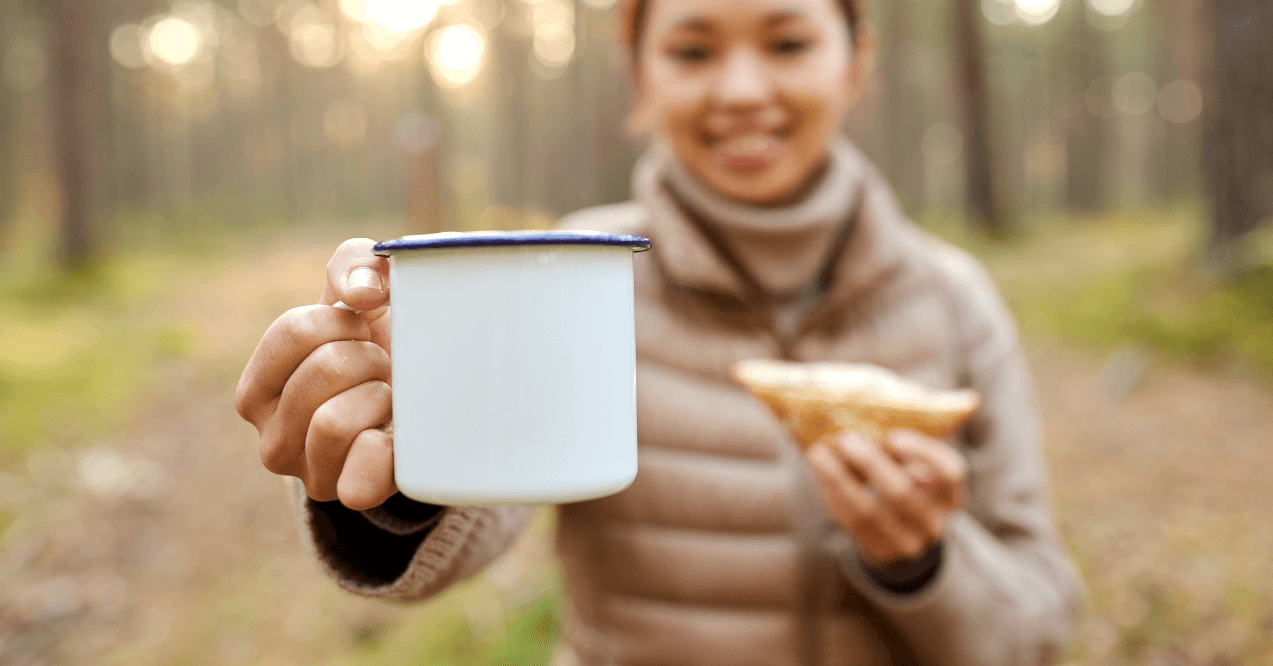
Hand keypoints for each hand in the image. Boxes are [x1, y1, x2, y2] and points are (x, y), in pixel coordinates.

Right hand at [235, 238, 396, 509]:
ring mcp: (309, 473)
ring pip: (333, 421)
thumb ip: (356, 264)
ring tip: (390, 399)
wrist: (429, 404)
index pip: (294, 330)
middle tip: (382, 369)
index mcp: (259, 388)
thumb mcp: (368, 289)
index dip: (343, 319)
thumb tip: (362, 294)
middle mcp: (271, 437)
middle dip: (369, 356)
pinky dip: (384, 451)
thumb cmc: (386, 342)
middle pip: (323, 370)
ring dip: (380, 397)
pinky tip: (396, 437)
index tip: (361, 330)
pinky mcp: (349, 497)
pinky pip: (357, 479)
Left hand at [807, 429, 966, 565]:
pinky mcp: (879, 549)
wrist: (900, 533)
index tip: (893, 435)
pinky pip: (852, 521)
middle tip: (845, 437)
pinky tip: (821, 472)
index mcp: (951, 493)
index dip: (923, 453)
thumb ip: (903, 441)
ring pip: (870, 511)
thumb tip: (877, 396)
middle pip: (903, 492)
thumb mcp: (915, 465)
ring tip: (819, 453)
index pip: (950, 473)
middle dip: (872, 463)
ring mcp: (907, 540)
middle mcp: (934, 520)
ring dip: (841, 479)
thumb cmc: (905, 481)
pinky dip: (833, 494)